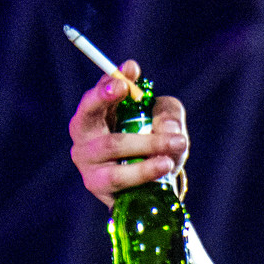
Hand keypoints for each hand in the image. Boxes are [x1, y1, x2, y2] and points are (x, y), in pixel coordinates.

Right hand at [69, 60, 188, 207]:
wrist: (152, 192)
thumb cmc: (155, 149)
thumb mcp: (167, 124)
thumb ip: (168, 114)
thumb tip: (169, 126)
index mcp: (98, 115)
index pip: (98, 93)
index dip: (109, 80)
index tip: (128, 71)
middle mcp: (85, 135)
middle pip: (87, 113)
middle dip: (106, 96)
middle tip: (126, 87)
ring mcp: (87, 161)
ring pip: (113, 145)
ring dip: (148, 141)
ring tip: (178, 142)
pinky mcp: (97, 185)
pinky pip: (120, 176)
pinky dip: (145, 170)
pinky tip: (165, 164)